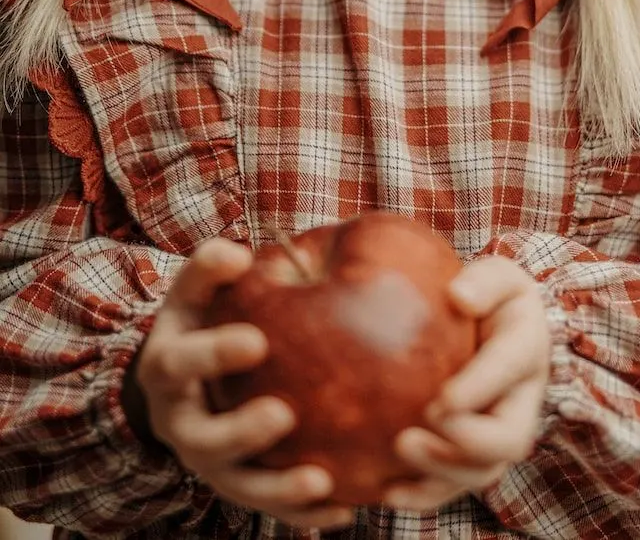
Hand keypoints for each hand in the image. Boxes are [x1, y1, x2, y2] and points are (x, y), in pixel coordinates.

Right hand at [133, 237, 355, 530]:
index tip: (257, 341)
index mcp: (167, 369)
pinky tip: (346, 508)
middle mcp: (181, 423)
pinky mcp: (237, 486)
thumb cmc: (200, 320)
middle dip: (242, 432)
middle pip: (205, 438)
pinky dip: (305, 514)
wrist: (179, 379)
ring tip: (321, 481)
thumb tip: (236, 252)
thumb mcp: (195, 292)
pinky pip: (270, 507)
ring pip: (239, 486)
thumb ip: (210, 268)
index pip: (181, 363)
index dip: (214, 354)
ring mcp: (208, 462)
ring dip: (278, 489)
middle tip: (283, 414)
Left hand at [382, 256, 550, 512]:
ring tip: (398, 452)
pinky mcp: (471, 454)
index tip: (442, 400)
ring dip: (441, 473)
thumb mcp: (496, 274)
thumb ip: (485, 280)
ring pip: (482, 471)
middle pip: (509, 439)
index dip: (481, 387)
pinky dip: (425, 495)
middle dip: (465, 445)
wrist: (485, 322)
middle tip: (414, 434)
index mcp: (527, 346)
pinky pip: (454, 485)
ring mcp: (498, 431)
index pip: (510, 367)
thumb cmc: (487, 294)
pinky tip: (389, 492)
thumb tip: (458, 297)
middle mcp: (521, 398)